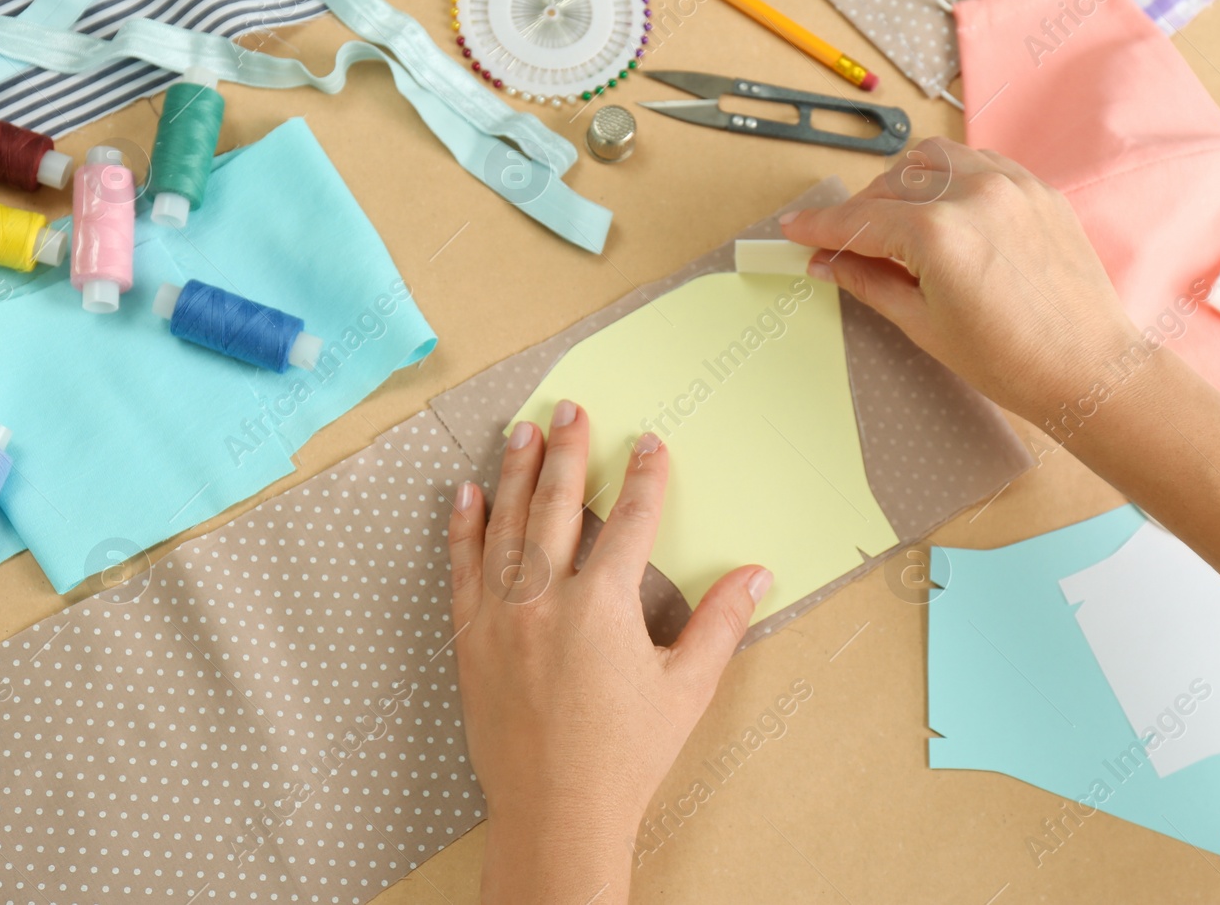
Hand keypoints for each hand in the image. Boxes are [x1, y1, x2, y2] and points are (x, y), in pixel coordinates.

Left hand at [448, 401, 772, 904]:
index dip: (643, 478)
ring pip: (506, 526)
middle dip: (567, 452)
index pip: (629, 522)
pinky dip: (464, 528)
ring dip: (514, 473)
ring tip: (521, 429)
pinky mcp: (471, 640)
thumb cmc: (626, 755)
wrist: (555, 812)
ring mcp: (502, 617)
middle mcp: (546, 599)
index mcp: (603, 606)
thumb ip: (720, 624)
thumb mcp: (686, 689)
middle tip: (570, 408)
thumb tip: (756, 575)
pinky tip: (467, 494)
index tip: (649, 442)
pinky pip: (464, 570)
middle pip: (558, 506)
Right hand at [780, 137, 1140, 425]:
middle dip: (860, 211)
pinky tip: (942, 209)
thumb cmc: (1011, 360)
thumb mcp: (923, 325)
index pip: (859, 220)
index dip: (819, 227)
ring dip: (903, 182)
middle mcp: (973, 195)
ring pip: (932, 158)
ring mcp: (1011, 185)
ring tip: (895, 222)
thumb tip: (828, 262)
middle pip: (890, 183)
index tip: (794, 230)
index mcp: (938, 235)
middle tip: (843, 244)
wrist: (1088, 368)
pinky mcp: (1037, 189)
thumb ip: (869, 281)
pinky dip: (948, 176)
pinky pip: (977, 162)